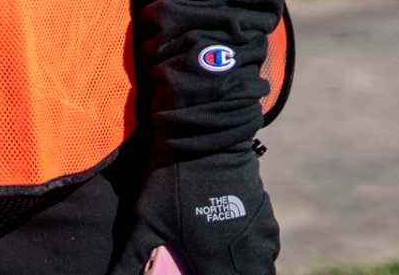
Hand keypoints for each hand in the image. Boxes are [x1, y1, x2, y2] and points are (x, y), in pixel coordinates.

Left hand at [113, 146, 277, 274]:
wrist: (203, 137)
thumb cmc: (172, 183)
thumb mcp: (145, 222)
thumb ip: (131, 260)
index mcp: (217, 264)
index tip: (196, 273)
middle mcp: (247, 255)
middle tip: (206, 267)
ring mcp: (261, 235)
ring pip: (262, 266)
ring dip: (247, 268)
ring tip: (222, 260)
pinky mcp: (266, 216)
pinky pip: (267, 247)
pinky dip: (256, 251)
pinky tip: (236, 242)